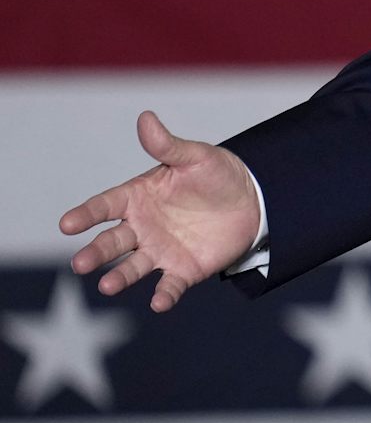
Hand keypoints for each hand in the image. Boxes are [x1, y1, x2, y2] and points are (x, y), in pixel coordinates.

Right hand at [60, 111, 261, 312]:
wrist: (252, 200)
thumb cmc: (217, 174)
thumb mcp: (195, 156)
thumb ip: (168, 145)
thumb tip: (146, 118)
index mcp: (138, 197)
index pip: (104, 206)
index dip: (85, 215)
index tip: (66, 224)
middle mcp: (142, 227)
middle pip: (112, 242)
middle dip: (95, 253)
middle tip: (80, 264)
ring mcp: (160, 250)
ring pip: (133, 267)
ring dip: (119, 277)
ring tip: (107, 286)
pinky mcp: (183, 269)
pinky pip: (170, 285)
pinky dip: (164, 295)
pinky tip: (159, 303)